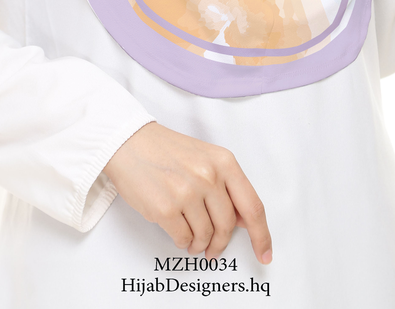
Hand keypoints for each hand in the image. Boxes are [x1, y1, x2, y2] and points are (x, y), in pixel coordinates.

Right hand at [103, 122, 271, 264]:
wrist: (130, 142)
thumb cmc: (166, 150)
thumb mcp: (206, 158)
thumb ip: (227, 185)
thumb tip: (242, 220)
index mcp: (223, 161)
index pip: (252, 207)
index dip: (261, 236)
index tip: (264, 253)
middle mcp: (208, 176)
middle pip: (228, 226)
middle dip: (221, 243)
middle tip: (214, 248)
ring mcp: (186, 193)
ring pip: (206, 236)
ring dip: (200, 244)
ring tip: (193, 240)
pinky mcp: (165, 209)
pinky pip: (183, 238)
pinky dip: (183, 242)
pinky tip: (179, 234)